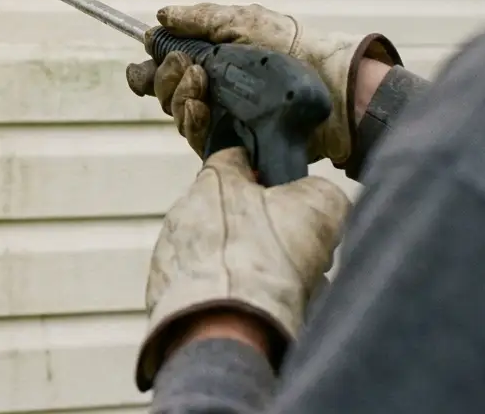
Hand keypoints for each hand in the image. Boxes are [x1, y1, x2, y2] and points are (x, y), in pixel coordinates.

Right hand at [131, 2, 401, 166]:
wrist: (329, 85)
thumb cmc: (293, 48)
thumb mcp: (245, 22)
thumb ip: (200, 20)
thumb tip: (161, 17)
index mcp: (210, 62)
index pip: (164, 70)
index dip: (147, 69)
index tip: (144, 60)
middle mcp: (211, 92)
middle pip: (163, 93)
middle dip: (162, 77)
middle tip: (183, 64)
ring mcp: (220, 119)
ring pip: (176, 114)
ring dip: (177, 95)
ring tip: (198, 83)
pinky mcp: (230, 145)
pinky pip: (195, 138)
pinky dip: (191, 121)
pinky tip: (199, 107)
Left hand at [134, 147, 351, 391]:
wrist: (225, 327)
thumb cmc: (266, 258)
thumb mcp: (319, 207)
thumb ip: (319, 191)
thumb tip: (315, 198)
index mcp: (213, 181)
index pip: (235, 158)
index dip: (264, 171)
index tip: (285, 190)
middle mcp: (183, 212)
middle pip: (231, 213)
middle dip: (263, 231)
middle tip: (294, 254)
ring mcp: (170, 256)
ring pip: (221, 254)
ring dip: (250, 268)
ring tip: (284, 292)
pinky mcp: (165, 296)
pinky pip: (205, 290)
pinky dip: (228, 298)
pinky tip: (255, 313)